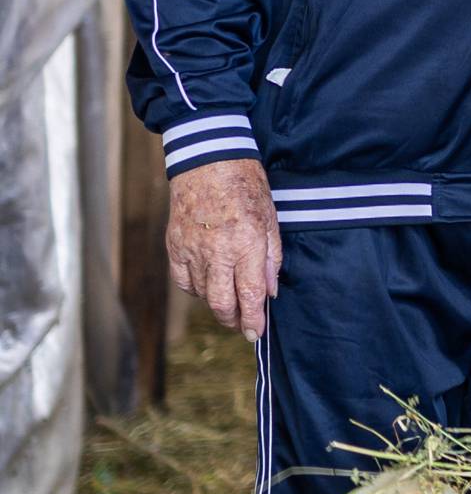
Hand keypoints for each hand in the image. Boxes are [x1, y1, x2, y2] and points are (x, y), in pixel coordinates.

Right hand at [166, 158, 281, 341]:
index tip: (256, 334)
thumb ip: (271, 258)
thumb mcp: (271, 219)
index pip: (249, 295)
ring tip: (229, 300)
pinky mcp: (175, 245)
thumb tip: (270, 291)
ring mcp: (192, 249)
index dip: (253, 320)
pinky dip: (195, 288)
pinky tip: (207, 284)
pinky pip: (183, 280)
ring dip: (217, 303)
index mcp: (245, 244)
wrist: (208, 159)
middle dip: (233, 321)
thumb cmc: (246, 185)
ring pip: (202, 294)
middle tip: (242, 325)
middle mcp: (217, 251)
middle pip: (221, 303)